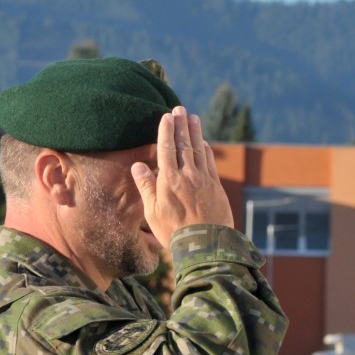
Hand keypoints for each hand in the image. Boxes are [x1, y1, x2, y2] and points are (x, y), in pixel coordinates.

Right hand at [131, 106, 233, 246]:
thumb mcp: (153, 212)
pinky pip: (211, 164)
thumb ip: (146, 186)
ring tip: (193, 117)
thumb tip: (137, 165)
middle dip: (181, 125)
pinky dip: (207, 150)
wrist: (206, 245)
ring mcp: (204, 180)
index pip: (166, 149)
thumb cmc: (174, 231)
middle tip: (180, 108)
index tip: (166, 116)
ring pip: (199, 150)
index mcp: (169, 180)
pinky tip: (204, 143)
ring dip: (195, 132)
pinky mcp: (216, 188)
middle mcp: (188, 176)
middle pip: (183, 145)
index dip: (166, 131)